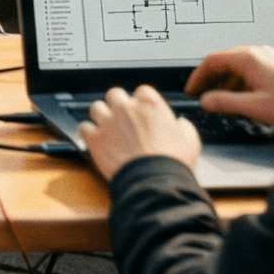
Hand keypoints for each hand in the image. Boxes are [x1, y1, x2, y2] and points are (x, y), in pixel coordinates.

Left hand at [77, 85, 200, 180]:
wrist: (154, 182)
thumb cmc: (173, 162)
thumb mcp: (190, 140)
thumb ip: (182, 126)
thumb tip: (179, 123)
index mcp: (149, 104)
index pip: (142, 91)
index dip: (142, 102)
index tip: (144, 112)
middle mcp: (126, 108)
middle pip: (115, 94)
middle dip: (119, 104)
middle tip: (123, 118)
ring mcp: (108, 121)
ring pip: (96, 107)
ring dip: (102, 116)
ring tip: (108, 127)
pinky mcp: (94, 138)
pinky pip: (84, 127)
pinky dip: (89, 133)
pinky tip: (96, 140)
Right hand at [186, 45, 273, 128]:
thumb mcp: (254, 107)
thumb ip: (226, 103)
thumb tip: (206, 101)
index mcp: (249, 59)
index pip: (212, 61)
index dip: (198, 76)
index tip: (192, 89)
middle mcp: (258, 53)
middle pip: (224, 61)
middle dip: (211, 79)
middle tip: (203, 95)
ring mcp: (269, 57)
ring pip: (238, 66)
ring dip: (226, 82)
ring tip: (223, 101)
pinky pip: (251, 69)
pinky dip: (241, 81)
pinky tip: (244, 97)